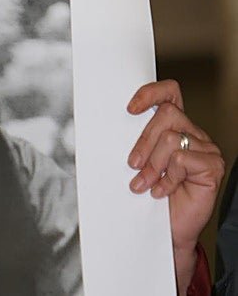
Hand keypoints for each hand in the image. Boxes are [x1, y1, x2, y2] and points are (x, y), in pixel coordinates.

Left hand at [127, 79, 223, 292]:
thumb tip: (109, 125)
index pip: (170, 93)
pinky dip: (167, 177)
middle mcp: (193, 133)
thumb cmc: (151, 194)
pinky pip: (182, 159)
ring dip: (152, 165)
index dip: (151, 93)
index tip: (130, 109)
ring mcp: (206, 149)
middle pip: (167, 115)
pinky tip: (162, 191)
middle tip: (133, 165)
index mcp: (175, 126)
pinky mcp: (213, 167)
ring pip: (170, 139)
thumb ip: (134, 141)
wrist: (167, 229)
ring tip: (145, 183)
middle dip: (143, 141)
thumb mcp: (138, 163)